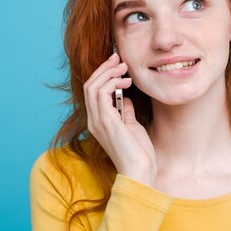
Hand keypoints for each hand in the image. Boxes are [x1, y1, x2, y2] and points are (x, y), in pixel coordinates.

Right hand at [83, 52, 157, 186]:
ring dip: (108, 72)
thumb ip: (125, 111)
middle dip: (104, 68)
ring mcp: (97, 121)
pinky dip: (112, 82)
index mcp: (98, 121)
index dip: (103, 74)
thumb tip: (126, 97)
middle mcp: (94, 120)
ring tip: (124, 66)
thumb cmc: (139, 153)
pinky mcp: (105, 122)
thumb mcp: (132, 126)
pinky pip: (101, 94)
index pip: (93, 91)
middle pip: (90, 85)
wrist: (140, 171)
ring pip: (93, 86)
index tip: (117, 63)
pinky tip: (126, 81)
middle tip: (118, 58)